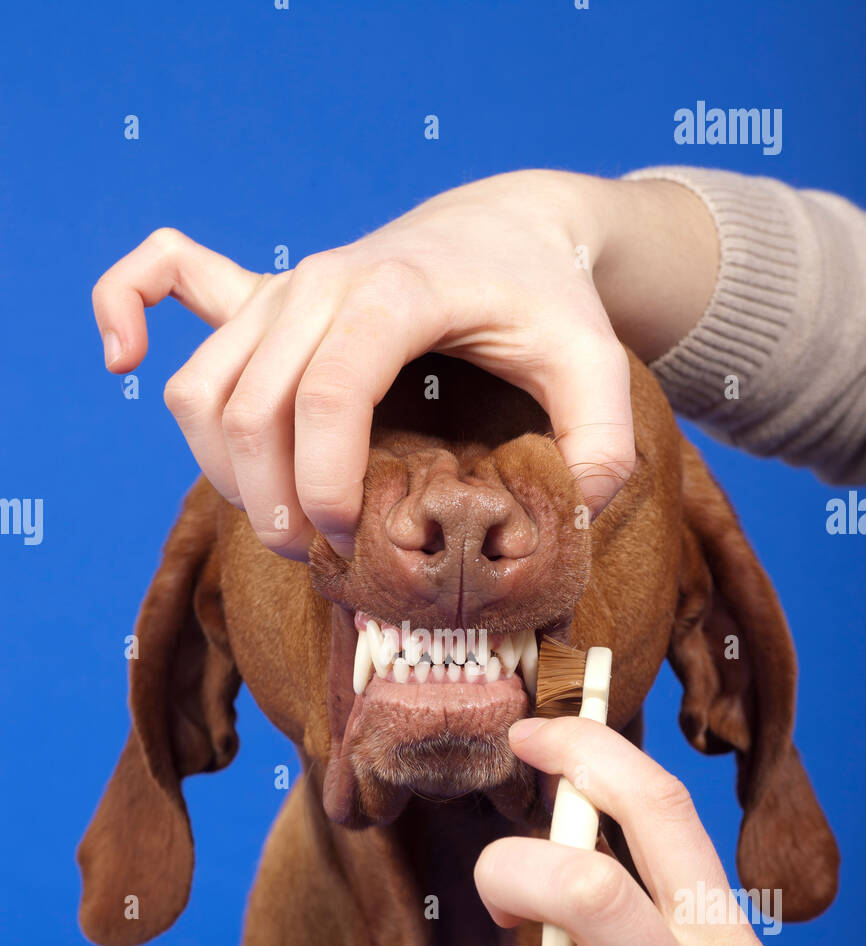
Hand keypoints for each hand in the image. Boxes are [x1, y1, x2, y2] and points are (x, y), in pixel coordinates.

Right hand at [92, 171, 650, 557]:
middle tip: (320, 558)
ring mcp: (284, 286)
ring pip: (202, 386)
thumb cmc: (546, 301)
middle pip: (250, 407)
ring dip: (221, 467)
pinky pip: (164, 279)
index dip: (327, 483)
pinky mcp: (262, 294)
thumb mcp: (598, 367)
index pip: (328, 396)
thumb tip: (572, 518)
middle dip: (272, 501)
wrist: (507, 229)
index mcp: (397, 294)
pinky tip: (120, 358)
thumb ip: (601, 444)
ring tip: (277, 520)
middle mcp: (321, 282)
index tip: (353, 541)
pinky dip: (124, 310)